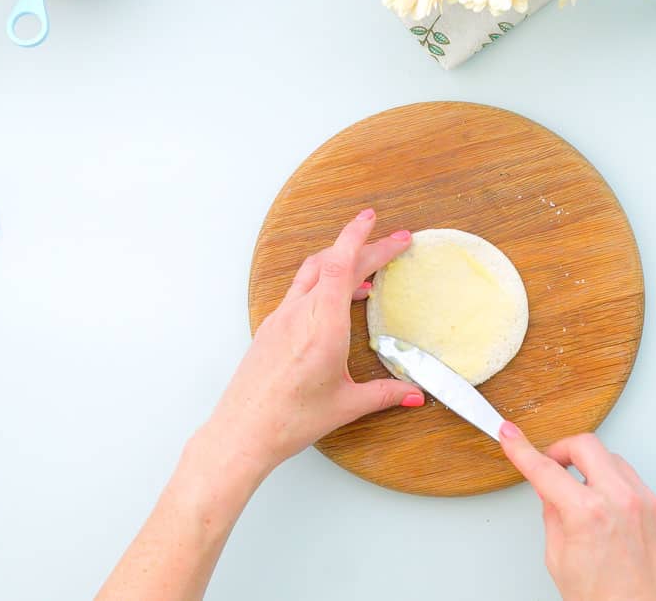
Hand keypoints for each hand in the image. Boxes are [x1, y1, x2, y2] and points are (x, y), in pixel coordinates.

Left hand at [207, 208, 423, 473]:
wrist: (242, 432)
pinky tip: (336, 301)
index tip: (377, 222)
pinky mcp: (271, 328)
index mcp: (322, 325)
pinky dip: (323, 283)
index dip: (360, 237)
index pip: (342, 265)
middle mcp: (299, 313)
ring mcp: (281, 318)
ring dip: (340, 262)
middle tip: (392, 242)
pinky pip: (300, 291)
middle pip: (332, 262)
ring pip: (312, 273)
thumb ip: (384, 393)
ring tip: (367, 272)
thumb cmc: (288, 420)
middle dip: (364, 247)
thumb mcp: (346, 405)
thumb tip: (414, 393)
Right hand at [500, 424, 655, 600]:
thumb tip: (550, 487)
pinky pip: (639, 487)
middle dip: (564, 450)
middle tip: (554, 464)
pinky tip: (615, 518)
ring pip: (616, 462)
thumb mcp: (558, 557)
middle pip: (587, 445)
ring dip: (596, 471)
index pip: (545, 469)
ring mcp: (650, 505)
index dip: (522, 450)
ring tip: (588, 498)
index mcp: (588, 513)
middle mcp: (623, 502)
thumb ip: (552, 513)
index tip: (512, 437)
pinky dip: (622, 494)